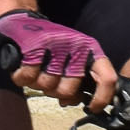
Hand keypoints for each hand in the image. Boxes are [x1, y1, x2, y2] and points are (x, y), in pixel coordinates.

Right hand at [0, 8, 115, 110]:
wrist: (23, 22)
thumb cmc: (51, 46)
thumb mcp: (71, 59)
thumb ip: (77, 81)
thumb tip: (72, 102)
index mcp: (89, 50)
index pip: (107, 78)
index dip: (101, 99)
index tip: (91, 108)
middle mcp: (75, 48)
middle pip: (68, 90)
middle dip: (56, 92)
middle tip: (50, 81)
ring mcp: (54, 47)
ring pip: (47, 86)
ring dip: (38, 84)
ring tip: (36, 71)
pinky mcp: (33, 47)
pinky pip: (28, 78)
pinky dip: (22, 78)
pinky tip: (22, 67)